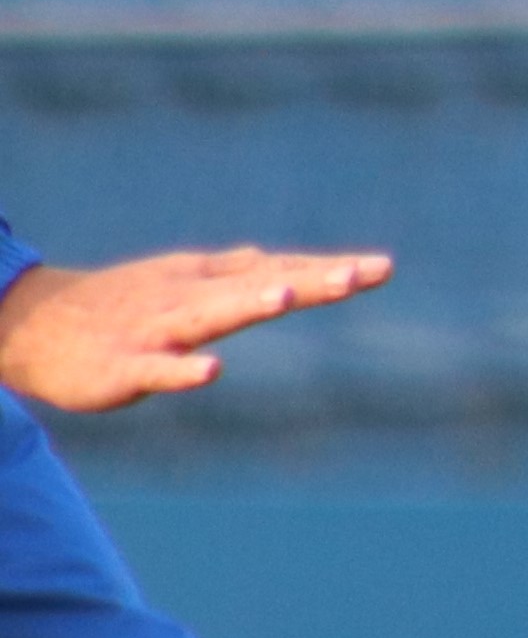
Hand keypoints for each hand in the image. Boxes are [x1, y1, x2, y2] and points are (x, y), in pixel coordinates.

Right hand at [0, 246, 391, 411]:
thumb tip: (286, 265)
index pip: (275, 271)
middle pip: (254, 286)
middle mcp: (185, 299)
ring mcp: (153, 331)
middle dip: (306, 281)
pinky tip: (211, 372)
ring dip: (247, 305)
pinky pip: (154, 370)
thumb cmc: (116, 305)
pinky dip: (181, 371)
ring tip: (288, 296)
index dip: (325, 270)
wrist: (28, 326)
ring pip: (206, 317)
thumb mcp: (181, 283)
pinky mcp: (121, 366)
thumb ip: (236, 276)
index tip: (382, 268)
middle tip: (358, 274)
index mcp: (204, 283)